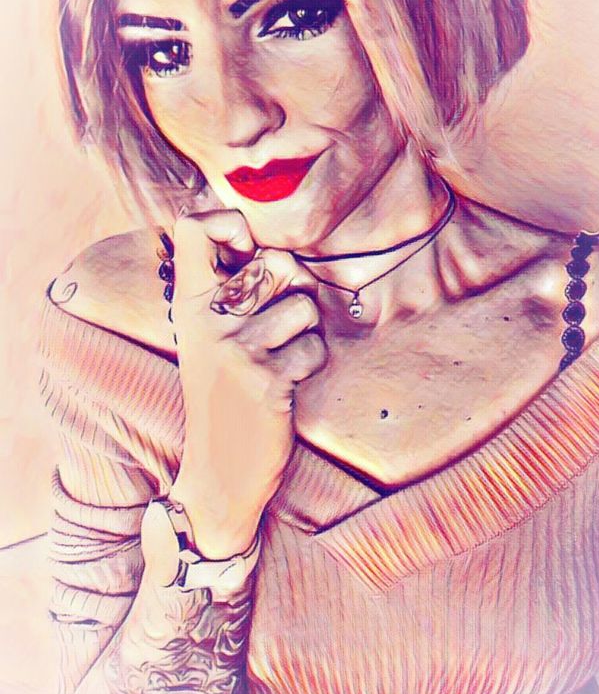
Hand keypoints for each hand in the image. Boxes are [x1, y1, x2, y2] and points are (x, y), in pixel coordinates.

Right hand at [168, 209, 326, 557]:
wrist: (218, 470)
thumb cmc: (224, 394)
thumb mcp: (210, 338)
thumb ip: (229, 293)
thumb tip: (285, 258)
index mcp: (189, 304)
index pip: (193, 227)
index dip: (228, 223)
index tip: (244, 252)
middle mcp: (208, 319)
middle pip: (277, 263)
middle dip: (295, 291)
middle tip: (280, 325)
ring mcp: (237, 348)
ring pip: (305, 305)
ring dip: (306, 334)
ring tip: (281, 359)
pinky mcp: (267, 378)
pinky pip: (315, 347)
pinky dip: (311, 366)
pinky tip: (285, 385)